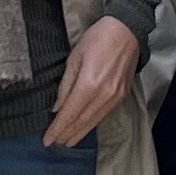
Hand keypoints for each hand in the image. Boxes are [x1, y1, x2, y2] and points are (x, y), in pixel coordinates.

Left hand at [44, 16, 140, 146]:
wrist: (127, 31)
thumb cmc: (97, 39)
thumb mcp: (74, 59)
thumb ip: (65, 86)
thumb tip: (57, 108)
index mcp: (89, 85)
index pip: (70, 114)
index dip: (57, 129)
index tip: (47, 140)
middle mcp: (103, 95)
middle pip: (82, 121)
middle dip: (67, 134)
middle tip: (55, 143)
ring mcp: (115, 97)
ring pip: (94, 121)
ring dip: (80, 132)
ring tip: (68, 141)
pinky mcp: (123, 95)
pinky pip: (104, 114)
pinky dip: (93, 123)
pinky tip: (85, 126)